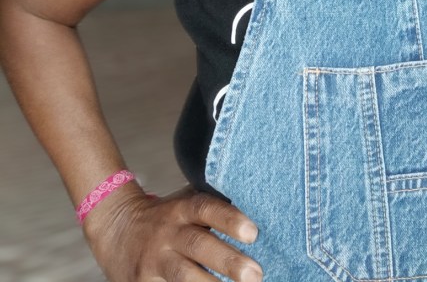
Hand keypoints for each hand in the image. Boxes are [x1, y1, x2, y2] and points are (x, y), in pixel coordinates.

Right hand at [83, 184, 262, 281]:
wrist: (115, 228)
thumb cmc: (167, 216)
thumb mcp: (184, 202)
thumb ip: (213, 206)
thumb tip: (260, 209)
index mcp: (181, 209)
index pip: (206, 208)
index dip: (229, 219)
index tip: (253, 232)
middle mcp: (167, 233)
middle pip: (198, 246)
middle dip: (228, 261)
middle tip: (256, 274)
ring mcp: (154, 261)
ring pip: (183, 275)